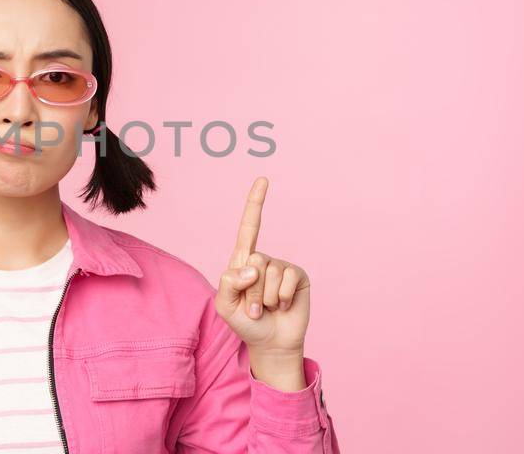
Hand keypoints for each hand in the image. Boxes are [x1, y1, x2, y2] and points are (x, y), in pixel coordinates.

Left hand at [214, 177, 311, 359]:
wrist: (271, 343)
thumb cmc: (245, 323)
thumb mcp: (225, 305)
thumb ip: (228, 283)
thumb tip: (252, 266)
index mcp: (243, 261)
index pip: (249, 227)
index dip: (256, 203)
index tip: (263, 180)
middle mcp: (263, 260)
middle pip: (254, 262)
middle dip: (251, 292)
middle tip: (254, 308)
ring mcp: (282, 267)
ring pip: (270, 274)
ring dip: (266, 298)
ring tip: (268, 308)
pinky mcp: (298, 277)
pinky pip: (288, 281)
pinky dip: (283, 299)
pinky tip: (283, 306)